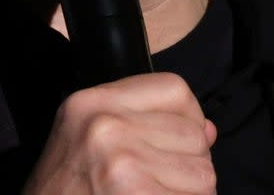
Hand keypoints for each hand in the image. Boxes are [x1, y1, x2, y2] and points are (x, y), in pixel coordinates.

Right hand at [23, 73, 216, 194]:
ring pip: (203, 173)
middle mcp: (105, 124)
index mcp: (92, 102)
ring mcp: (120, 161)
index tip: (171, 147)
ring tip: (152, 194)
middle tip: (153, 184)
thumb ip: (149, 126)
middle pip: (195, 136)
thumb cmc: (65, 192)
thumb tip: (208, 131)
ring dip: (188, 192)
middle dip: (187, 165)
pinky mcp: (134, 193)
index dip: (188, 121)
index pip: (176, 90)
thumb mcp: (91, 142)